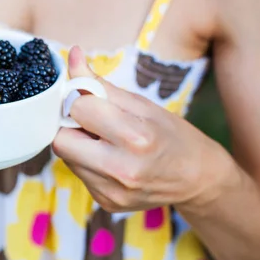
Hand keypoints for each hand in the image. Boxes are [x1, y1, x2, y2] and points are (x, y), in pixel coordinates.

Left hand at [52, 46, 231, 212]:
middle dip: (69, 126)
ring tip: (104, 141)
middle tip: (89, 121)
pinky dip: (86, 162)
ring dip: (77, 144)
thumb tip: (72, 56)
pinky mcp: (107, 203)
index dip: (77, 99)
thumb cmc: (170, 134)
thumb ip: (99, 83)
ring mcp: (112, 191)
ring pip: (66, 158)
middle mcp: (122, 169)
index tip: (86, 98)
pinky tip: (109, 159)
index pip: (78, 109)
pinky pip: (79, 174)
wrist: (198, 179)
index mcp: (135, 137)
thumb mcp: (141, 103)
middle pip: (61, 141)